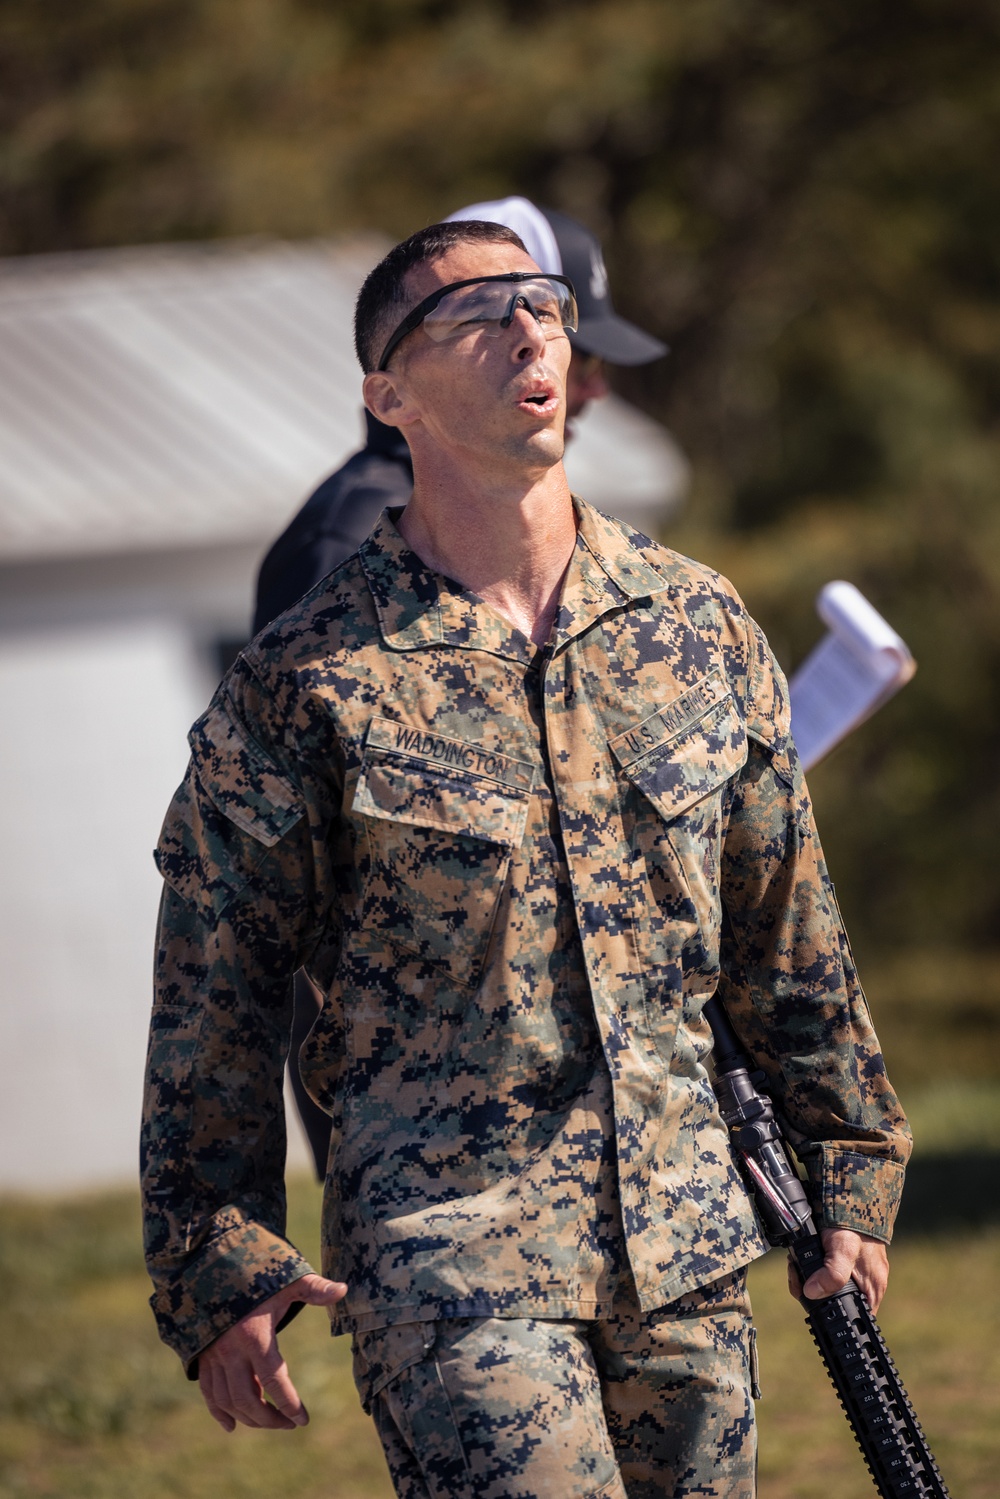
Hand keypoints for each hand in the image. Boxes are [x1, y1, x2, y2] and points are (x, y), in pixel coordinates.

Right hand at [198, 1273, 346, 1431]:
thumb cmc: (257, 1272)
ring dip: (249, 1418)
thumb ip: (314, 1288)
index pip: (274, 1379)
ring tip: (271, 1422)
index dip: (289, 1404)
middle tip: (289, 1424)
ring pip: (228, 1400)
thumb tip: (344, 1289)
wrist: (213, 1264)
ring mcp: (214, 1356)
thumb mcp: (287, 1279)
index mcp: (255, 1334)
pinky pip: (208, 1392)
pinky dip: (219, 1412)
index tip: (304, 1420)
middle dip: (270, 1418)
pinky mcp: (204, 1356)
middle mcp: (231, 1350)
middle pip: (248, 1399)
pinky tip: (232, 1426)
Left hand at [787, 1227, 888, 1312]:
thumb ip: (833, 1274)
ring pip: (825, 1288)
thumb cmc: (853, 1227)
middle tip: (798, 1275)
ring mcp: (853, 1273)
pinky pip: (822, 1273)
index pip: (853, 1318)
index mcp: (871, 1290)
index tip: (809, 1299)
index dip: (831, 1314)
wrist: (851, 1200)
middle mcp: (864, 1285)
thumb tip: (811, 1293)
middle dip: (810, 1292)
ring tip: (797, 1263)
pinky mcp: (841, 1262)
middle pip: (834, 1303)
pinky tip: (800, 1258)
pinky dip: (809, 1266)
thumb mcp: (843, 1250)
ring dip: (807, 1277)